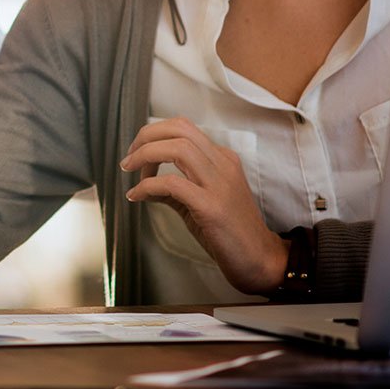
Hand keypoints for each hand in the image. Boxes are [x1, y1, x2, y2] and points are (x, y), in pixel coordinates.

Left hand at [120, 117, 286, 293]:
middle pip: (179, 129)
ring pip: (177, 148)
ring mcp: (219, 184)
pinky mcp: (212, 206)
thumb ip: (174, 189)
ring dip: (145, 155)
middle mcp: (223, 165)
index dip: (153, 135)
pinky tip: (136, 197)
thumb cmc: (230, 232)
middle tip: (129, 159)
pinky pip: (171, 184)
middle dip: (146, 137)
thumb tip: (145, 185)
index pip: (183, 128)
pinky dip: (146, 186)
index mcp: (222, 159)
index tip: (137, 154)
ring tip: (130, 172)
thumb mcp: (200, 202)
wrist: (261, 260)